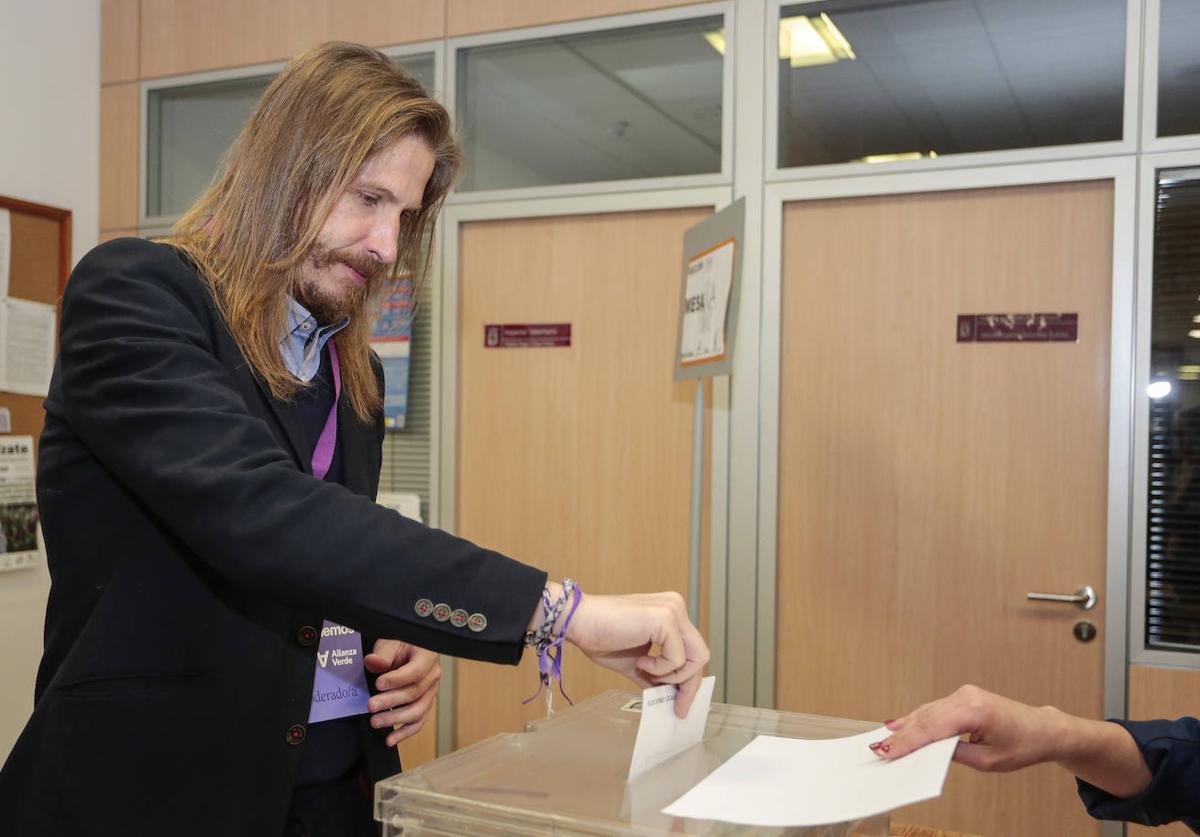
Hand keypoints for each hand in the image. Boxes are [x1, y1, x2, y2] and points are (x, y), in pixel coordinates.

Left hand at [363, 639, 439, 746]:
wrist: (405, 650)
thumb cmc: (398, 644)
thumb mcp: (390, 642)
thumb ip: (382, 654)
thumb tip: (373, 662)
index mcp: (428, 656)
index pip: (416, 671)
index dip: (397, 679)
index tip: (378, 684)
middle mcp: (433, 675)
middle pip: (415, 693)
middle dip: (391, 701)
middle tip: (371, 705)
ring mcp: (430, 692)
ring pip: (417, 711)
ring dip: (395, 719)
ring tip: (376, 722)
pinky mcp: (424, 704)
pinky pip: (418, 722)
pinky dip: (404, 732)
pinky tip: (390, 739)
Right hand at [562, 590, 708, 719]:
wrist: (578, 621)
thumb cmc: (600, 635)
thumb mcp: (635, 663)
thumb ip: (655, 676)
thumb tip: (667, 696)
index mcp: (670, 613)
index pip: (692, 651)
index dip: (689, 680)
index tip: (681, 704)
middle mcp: (676, 607)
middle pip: (700, 656)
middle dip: (688, 685)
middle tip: (676, 706)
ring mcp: (672, 611)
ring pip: (695, 658)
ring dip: (671, 675)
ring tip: (645, 671)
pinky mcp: (665, 619)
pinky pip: (677, 658)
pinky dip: (659, 668)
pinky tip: (640, 660)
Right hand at [871, 684, 1062, 770]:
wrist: (1043, 729)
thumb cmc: (1023, 745)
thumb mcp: (988, 761)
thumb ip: (955, 754)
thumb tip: (927, 751)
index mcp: (974, 711)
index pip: (931, 728)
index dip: (907, 741)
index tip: (888, 750)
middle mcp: (966, 697)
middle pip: (925, 718)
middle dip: (901, 734)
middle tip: (879, 747)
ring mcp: (964, 694)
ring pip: (927, 711)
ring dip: (906, 725)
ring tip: (885, 738)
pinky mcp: (964, 696)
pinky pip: (935, 708)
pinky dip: (919, 719)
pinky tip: (902, 724)